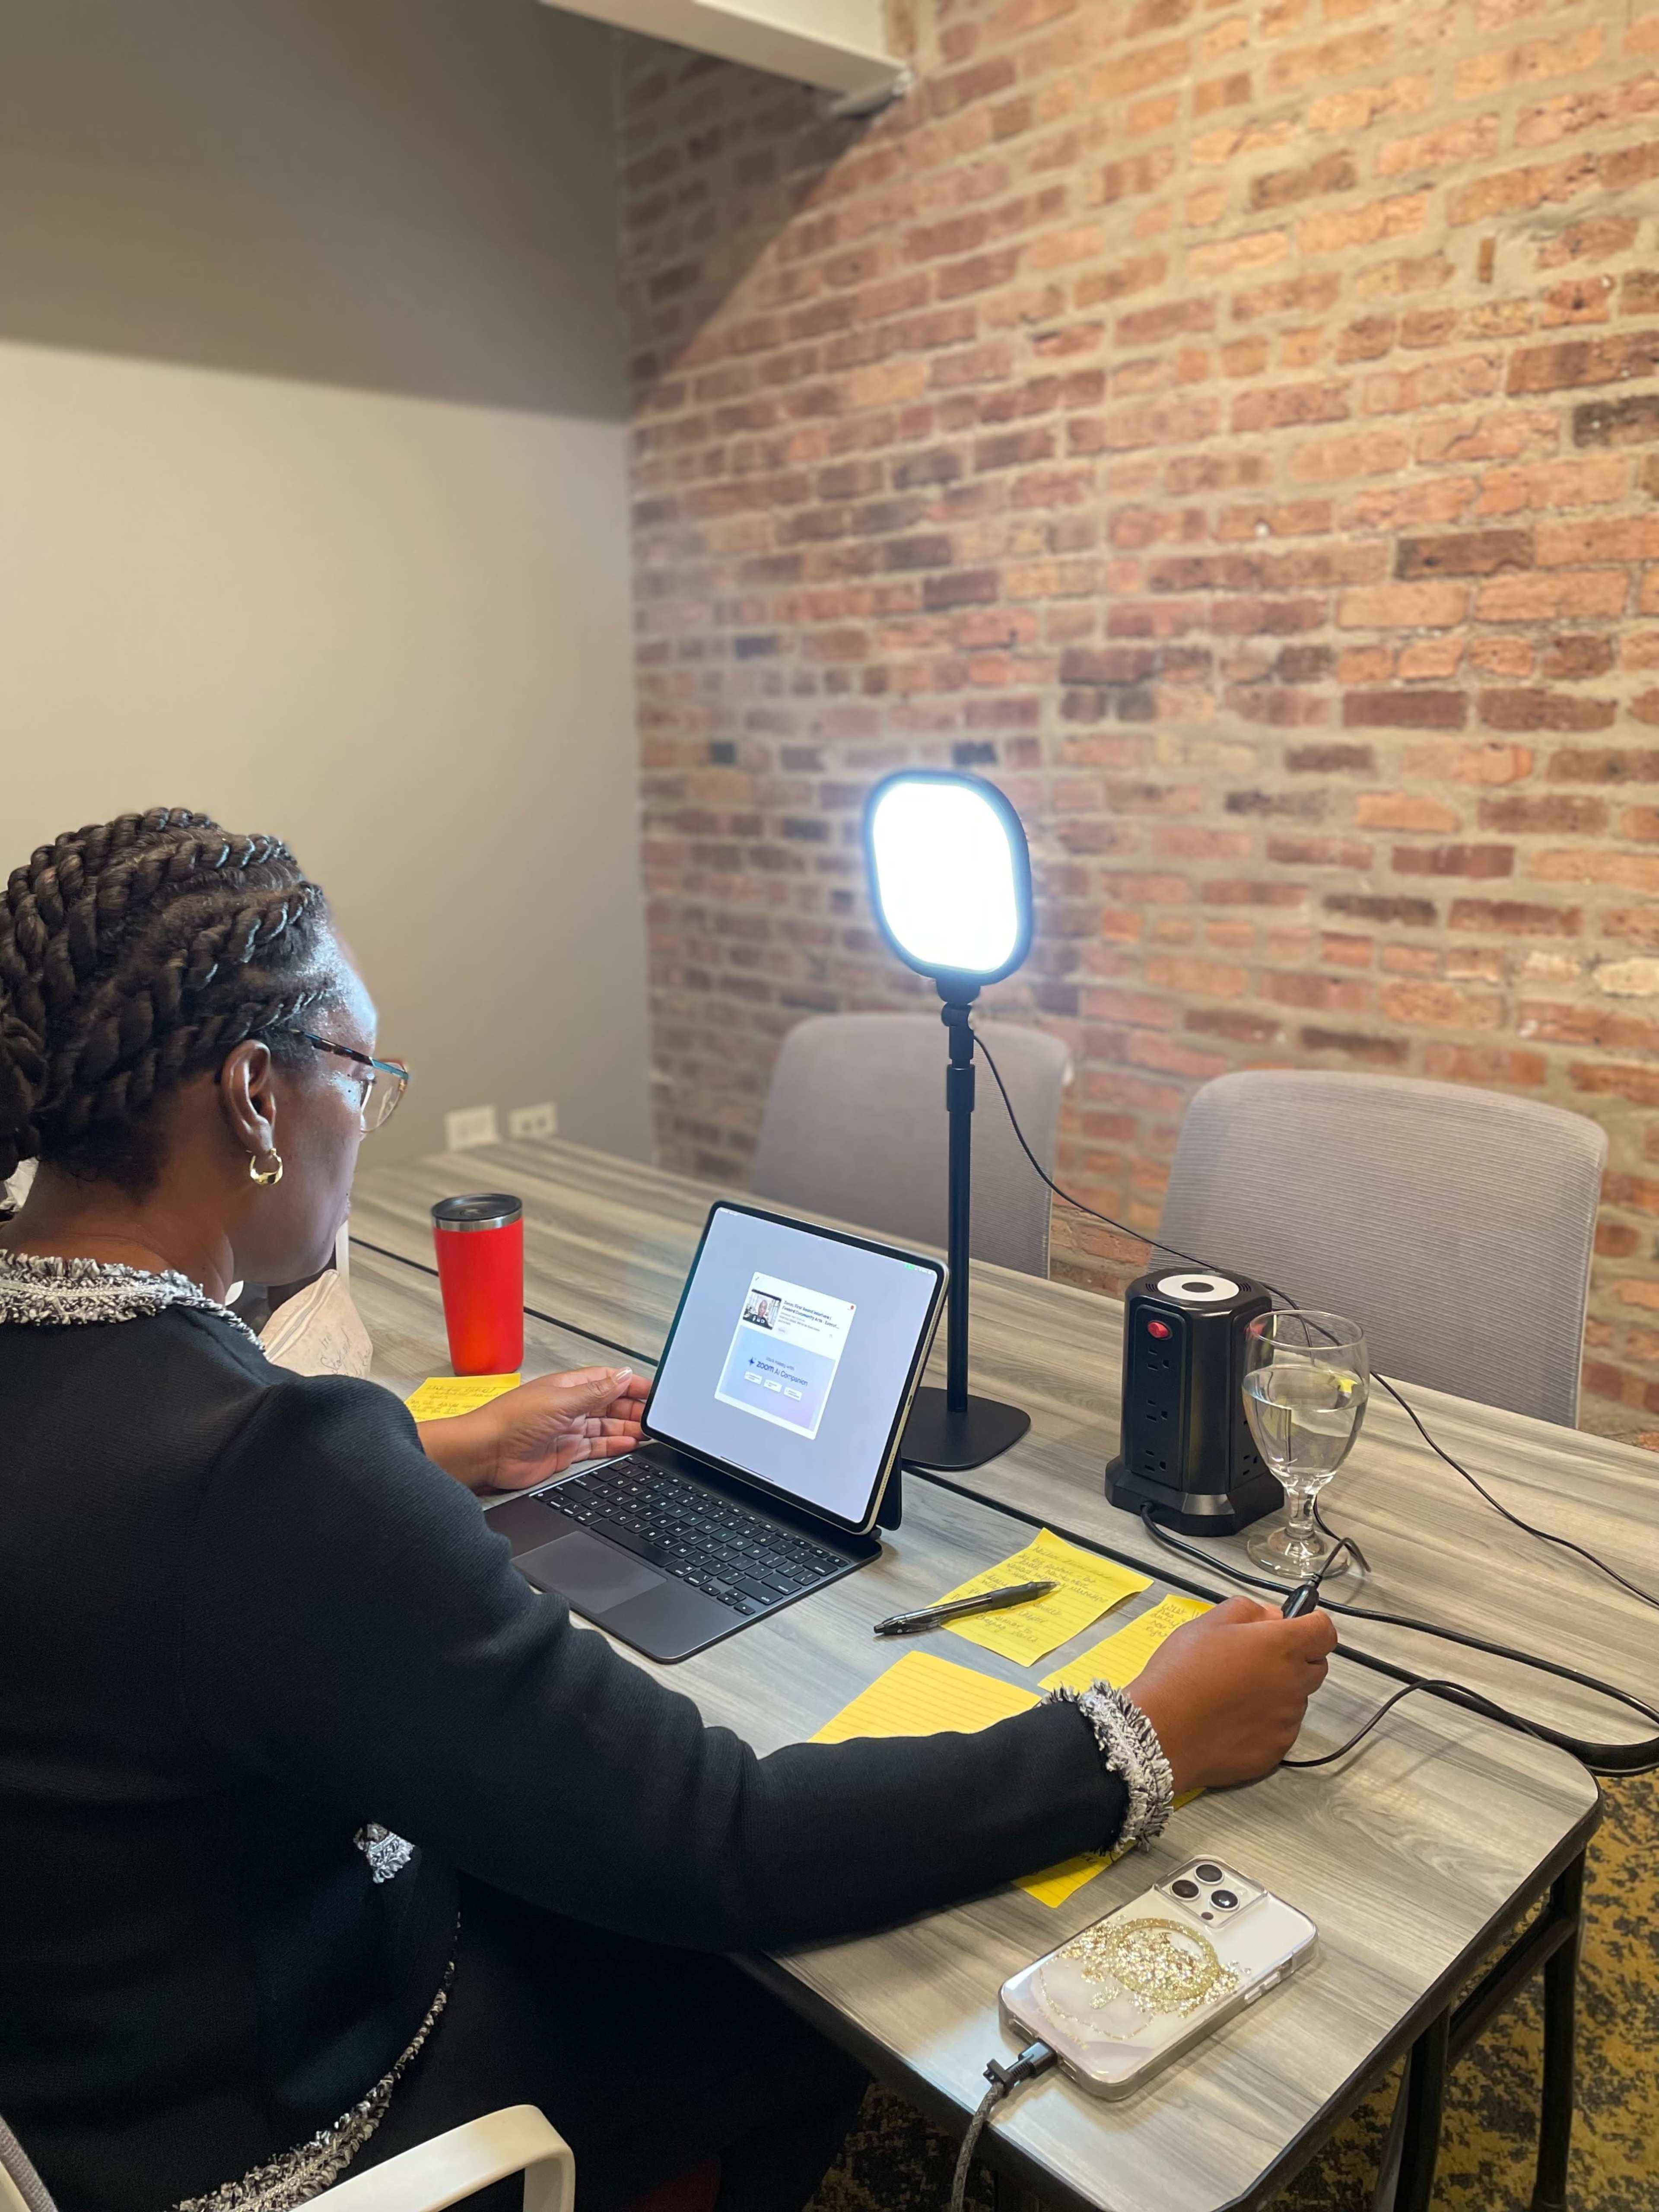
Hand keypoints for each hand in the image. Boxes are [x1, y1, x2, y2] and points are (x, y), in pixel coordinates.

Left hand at [417, 1367, 648, 1493]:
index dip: (631, 1385)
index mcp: (568, 1386)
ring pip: (605, 1426)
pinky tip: (629, 1445)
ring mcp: (567, 1430)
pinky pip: (595, 1447)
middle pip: (610, 1404)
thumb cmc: (513, 1421)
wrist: (486, 1453)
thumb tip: (623, 1375)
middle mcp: (569, 1406)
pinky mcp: (564, 1453)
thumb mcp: (561, 1402)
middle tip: (656, 1418)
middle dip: (633, 1409)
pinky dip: (613, 1445)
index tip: (653, 1393)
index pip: (608, 1380)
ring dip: (626, 1428)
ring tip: (649, 1433)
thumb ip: (596, 1392)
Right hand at [1128, 1596, 1336, 1795]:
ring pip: (1297, 1699)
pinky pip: (1281, 1730)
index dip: (1311, 1626)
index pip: (1325, 1631)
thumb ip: (1248, 1610)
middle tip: (1256, 1660)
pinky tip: (1232, 1721)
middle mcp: (1294, 1684)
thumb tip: (1273, 1617)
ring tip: (1235, 1694)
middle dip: (1296, 1659)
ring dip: (1278, 1692)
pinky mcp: (1277, 1751)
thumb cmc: (1182, 1671)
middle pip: (1316, 1666)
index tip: (1292, 1627)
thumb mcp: (1207, 1623)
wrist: (1162, 1732)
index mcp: (1281, 1647)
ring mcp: (1288, 1721)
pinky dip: (1265, 1723)